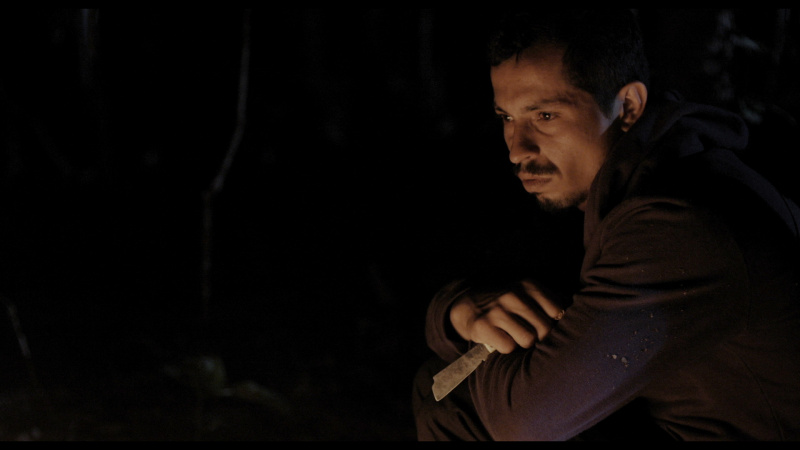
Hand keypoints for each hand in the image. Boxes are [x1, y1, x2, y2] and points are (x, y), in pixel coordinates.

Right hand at [449, 279, 565, 353]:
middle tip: (530, 336)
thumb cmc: (504, 303)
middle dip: (540, 337)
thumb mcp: (525, 293)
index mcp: (528, 285)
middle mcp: (514, 295)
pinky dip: (506, 347)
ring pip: (528, 339)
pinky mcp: (483, 325)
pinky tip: (499, 339)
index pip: (557, 311)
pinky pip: (508, 347)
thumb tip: (575, 319)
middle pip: (545, 328)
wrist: (465, 303)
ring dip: (522, 343)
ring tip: (514, 336)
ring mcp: (498, 310)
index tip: (547, 327)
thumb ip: (548, 302)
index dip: (555, 324)